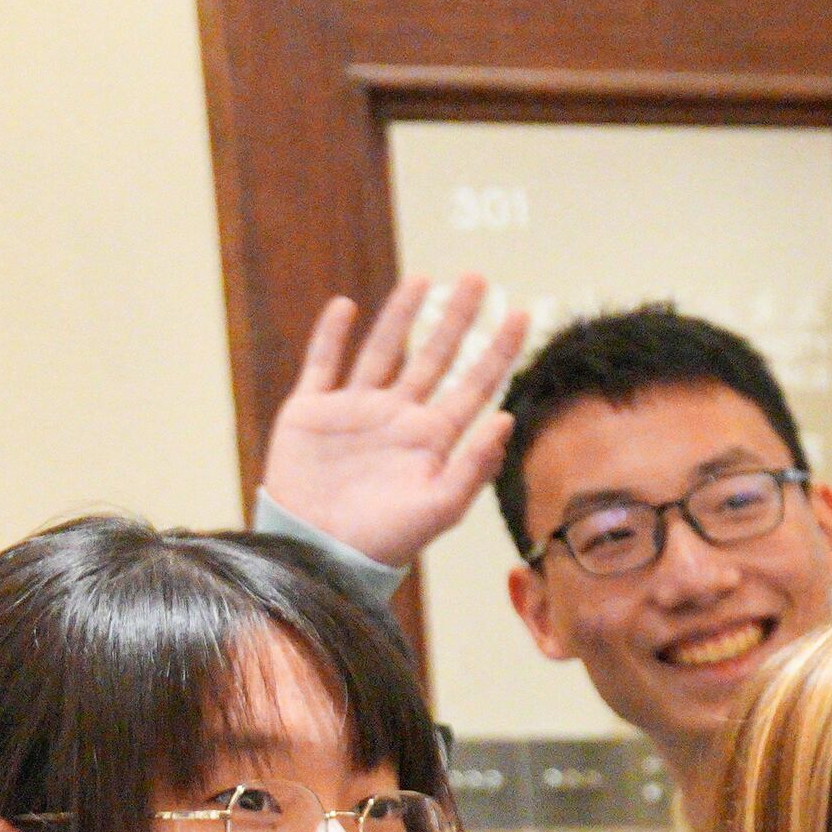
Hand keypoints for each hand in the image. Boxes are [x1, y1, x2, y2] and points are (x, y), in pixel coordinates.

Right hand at [261, 275, 531, 573]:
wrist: (320, 553)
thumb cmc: (386, 539)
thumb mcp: (440, 507)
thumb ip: (475, 464)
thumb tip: (508, 418)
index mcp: (432, 438)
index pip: (474, 383)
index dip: (497, 349)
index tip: (521, 313)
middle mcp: (398, 417)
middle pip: (434, 356)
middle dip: (456, 318)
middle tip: (477, 278)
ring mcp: (355, 410)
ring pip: (383, 350)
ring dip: (402, 315)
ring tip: (424, 280)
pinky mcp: (311, 411)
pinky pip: (323, 364)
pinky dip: (331, 336)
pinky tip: (346, 306)